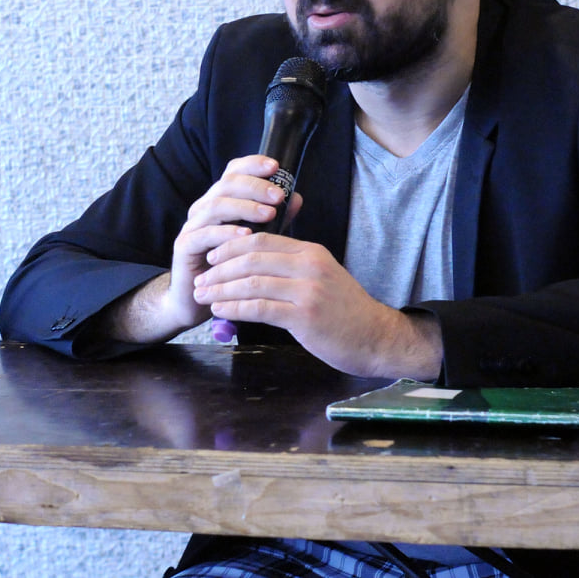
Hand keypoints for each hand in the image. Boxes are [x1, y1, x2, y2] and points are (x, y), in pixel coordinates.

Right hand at [96, 155, 302, 344]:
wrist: (198, 300)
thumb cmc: (230, 269)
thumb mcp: (257, 240)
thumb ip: (274, 219)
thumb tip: (296, 198)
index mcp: (220, 201)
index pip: (233, 172)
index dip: (252, 164)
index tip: (276, 166)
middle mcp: (204, 208)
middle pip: (226, 184)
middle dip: (255, 187)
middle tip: (278, 195)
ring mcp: (192, 226)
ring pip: (216, 206)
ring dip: (244, 207)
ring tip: (268, 214)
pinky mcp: (184, 247)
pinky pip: (204, 234)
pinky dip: (226, 233)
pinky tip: (246, 235)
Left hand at [194, 232, 442, 379]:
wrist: (377, 338)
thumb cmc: (345, 311)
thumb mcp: (322, 276)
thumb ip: (293, 266)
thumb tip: (255, 262)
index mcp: (311, 252)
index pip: (262, 240)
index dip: (231, 246)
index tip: (211, 256)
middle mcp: (309, 266)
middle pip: (252, 258)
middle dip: (220, 269)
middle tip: (201, 279)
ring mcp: (308, 290)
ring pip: (251, 282)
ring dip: (221, 290)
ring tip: (203, 296)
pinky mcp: (305, 316)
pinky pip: (259, 308)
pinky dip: (234, 308)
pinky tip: (220, 311)